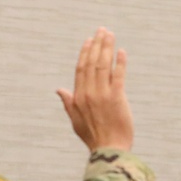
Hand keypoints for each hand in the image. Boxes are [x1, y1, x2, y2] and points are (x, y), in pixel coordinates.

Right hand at [57, 27, 132, 151]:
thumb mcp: (75, 121)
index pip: (81, 69)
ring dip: (107, 48)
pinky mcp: (117, 98)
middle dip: (97, 44)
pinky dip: (120, 62)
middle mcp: (89, 93)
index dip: (85, 52)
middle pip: (92, 62)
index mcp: (78, 97)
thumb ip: (68, 103)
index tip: (90, 40)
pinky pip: (118, 76)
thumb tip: (59, 90)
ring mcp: (103, 95)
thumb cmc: (94, 137)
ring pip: (103, 65)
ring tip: (111, 35)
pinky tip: (122, 52)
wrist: (109, 150)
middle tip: (103, 30)